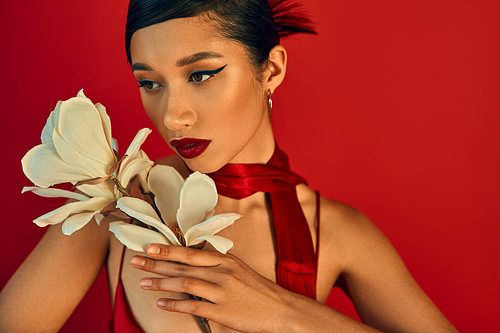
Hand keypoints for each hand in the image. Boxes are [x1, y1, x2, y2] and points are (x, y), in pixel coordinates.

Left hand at [130, 244, 295, 331]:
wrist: (280, 309)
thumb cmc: (257, 290)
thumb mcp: (239, 269)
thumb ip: (217, 265)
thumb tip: (192, 263)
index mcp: (226, 260)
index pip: (191, 252)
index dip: (168, 249)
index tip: (149, 246)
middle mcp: (222, 272)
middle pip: (183, 265)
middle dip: (157, 263)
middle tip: (136, 260)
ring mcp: (222, 292)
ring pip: (185, 283)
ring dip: (161, 283)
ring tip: (144, 282)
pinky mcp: (222, 311)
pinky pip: (193, 306)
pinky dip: (175, 304)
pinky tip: (162, 302)